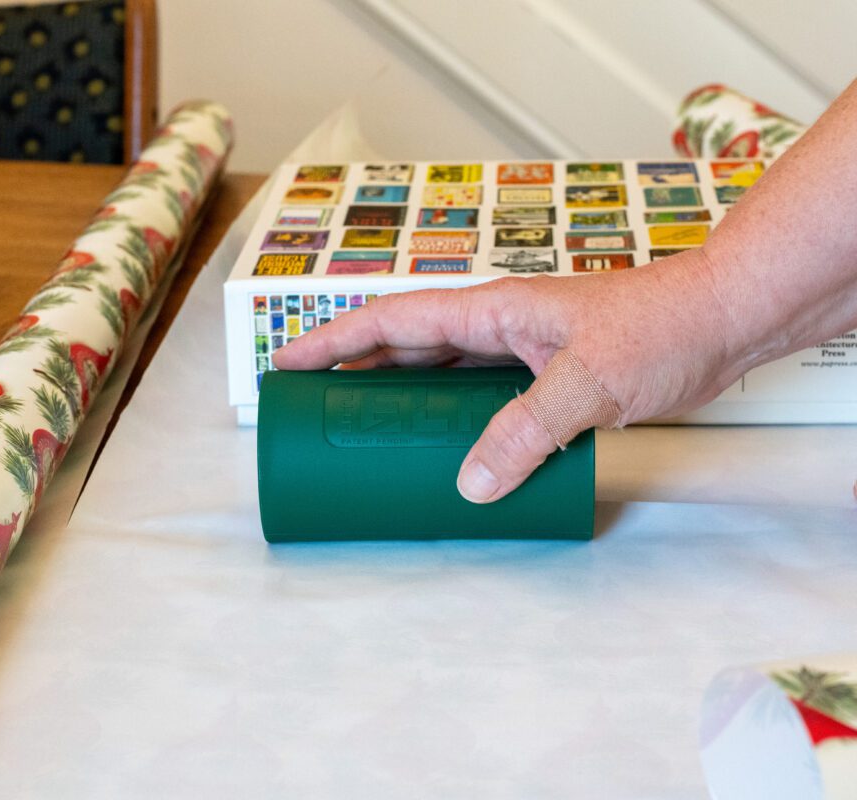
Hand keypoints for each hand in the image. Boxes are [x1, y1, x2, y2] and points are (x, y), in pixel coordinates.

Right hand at [272, 248, 741, 502]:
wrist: (722, 321)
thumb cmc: (659, 327)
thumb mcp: (586, 381)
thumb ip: (526, 430)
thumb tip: (469, 484)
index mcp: (490, 309)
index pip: (392, 320)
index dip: (335, 339)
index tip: (288, 362)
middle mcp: (495, 328)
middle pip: (403, 347)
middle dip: (351, 371)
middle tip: (309, 408)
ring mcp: (517, 353)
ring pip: (437, 375)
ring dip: (396, 398)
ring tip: (358, 434)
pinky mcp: (542, 379)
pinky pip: (476, 400)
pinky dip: (448, 422)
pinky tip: (442, 451)